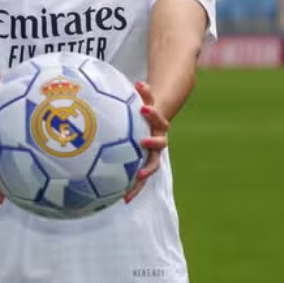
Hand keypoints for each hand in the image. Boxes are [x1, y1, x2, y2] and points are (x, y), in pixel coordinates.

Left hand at [125, 81, 168, 203]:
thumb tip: (138, 82)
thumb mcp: (143, 100)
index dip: (153, 114)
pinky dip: (133, 189)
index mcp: (158, 125)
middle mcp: (158, 141)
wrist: (153, 124)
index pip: (159, 118)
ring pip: (152, 166)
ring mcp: (153, 155)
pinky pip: (140, 179)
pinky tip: (123, 200)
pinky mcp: (145, 166)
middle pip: (160, 144)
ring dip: (145, 173)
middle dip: (152, 143)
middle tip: (142, 141)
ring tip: (136, 178)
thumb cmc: (143, 110)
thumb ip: (143, 93)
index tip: (144, 108)